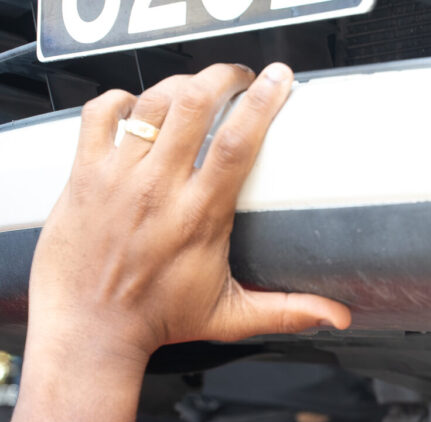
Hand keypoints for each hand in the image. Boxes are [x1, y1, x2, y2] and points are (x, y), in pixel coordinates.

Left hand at [27, 63, 349, 366]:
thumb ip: (287, 311)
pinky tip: (139, 105)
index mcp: (199, 217)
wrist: (91, 326)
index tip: (278, 82)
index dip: (262, 103)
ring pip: (150, 103)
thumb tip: (336, 317)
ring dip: (179, 84)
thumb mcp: (231, 317)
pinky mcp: (85, 174)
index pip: (237, 143)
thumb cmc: (155, 319)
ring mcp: (118, 176)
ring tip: (198, 87)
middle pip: (193, 105)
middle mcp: (158, 189)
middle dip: (222, 77)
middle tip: (240, 77)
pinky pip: (100, 115)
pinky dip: (122, 100)